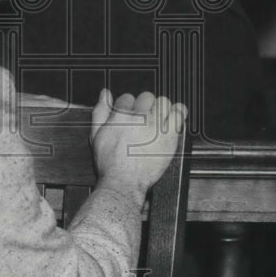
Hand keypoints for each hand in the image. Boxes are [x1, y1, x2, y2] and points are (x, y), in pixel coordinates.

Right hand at [90, 90, 186, 206]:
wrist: (123, 181)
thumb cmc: (110, 163)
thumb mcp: (96, 135)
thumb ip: (100, 111)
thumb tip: (105, 95)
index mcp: (121, 115)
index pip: (128, 98)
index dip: (129, 106)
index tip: (131, 115)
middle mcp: (139, 117)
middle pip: (147, 97)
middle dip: (145, 106)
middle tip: (144, 118)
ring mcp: (156, 126)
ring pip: (164, 103)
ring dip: (161, 109)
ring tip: (158, 120)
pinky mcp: (169, 136)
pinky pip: (179, 115)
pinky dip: (179, 113)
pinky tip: (174, 118)